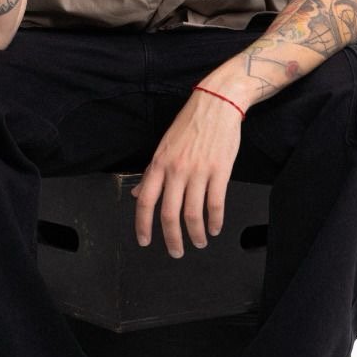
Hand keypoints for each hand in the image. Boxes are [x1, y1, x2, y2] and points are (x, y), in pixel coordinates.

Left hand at [130, 91, 242, 256]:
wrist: (217, 104)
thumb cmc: (190, 124)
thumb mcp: (164, 146)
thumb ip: (151, 174)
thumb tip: (137, 195)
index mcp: (159, 164)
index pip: (145, 201)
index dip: (142, 225)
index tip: (144, 241)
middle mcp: (176, 170)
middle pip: (169, 214)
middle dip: (171, 239)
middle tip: (176, 252)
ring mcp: (199, 171)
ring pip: (193, 213)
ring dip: (196, 234)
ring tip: (199, 242)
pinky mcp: (220, 171)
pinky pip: (215, 203)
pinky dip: (215, 221)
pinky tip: (215, 228)